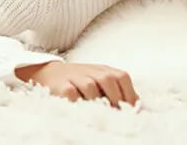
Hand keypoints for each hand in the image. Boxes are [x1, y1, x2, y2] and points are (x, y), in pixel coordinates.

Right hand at [15, 61, 138, 107]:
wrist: (48, 72)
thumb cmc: (79, 81)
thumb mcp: (98, 79)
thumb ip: (116, 89)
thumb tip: (138, 106)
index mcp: (103, 70)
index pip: (122, 77)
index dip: (129, 94)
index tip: (132, 111)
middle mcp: (91, 71)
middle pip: (109, 80)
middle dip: (116, 99)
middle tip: (119, 116)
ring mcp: (75, 77)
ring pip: (91, 88)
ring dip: (98, 103)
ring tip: (101, 116)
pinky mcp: (61, 86)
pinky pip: (72, 95)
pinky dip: (79, 103)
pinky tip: (83, 112)